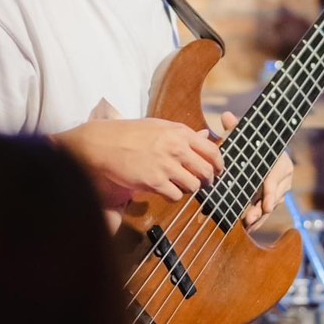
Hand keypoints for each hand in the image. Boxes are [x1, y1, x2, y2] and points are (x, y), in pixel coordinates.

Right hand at [57, 117, 223, 207]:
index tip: (218, 171)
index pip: (213, 151)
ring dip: (189, 189)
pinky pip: (176, 196)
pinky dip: (173, 196)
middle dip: (207, 181)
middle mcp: (176, 148)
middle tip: (202, 184)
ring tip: (178, 185)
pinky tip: (164, 190)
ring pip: (194, 186)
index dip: (219, 165)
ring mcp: (166, 165)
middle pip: (207, 171)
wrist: (104, 144)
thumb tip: (207, 136)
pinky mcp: (154, 181)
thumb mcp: (160, 126)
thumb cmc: (130, 134)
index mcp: (180, 132)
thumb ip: (184, 134)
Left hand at [216, 111, 293, 229]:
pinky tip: (249, 228)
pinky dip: (259, 220)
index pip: (277, 177)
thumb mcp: (245, 137)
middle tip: (251, 217)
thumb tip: (226, 116)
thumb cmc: (253, 145)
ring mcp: (279, 190)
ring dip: (260, 217)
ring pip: (271, 206)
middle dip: (263, 208)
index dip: (271, 191)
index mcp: (280, 161)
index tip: (267, 204)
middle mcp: (283, 177)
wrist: (262, 153)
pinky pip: (267, 212)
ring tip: (247, 224)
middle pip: (275, 196)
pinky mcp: (273, 200)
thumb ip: (236, 129)